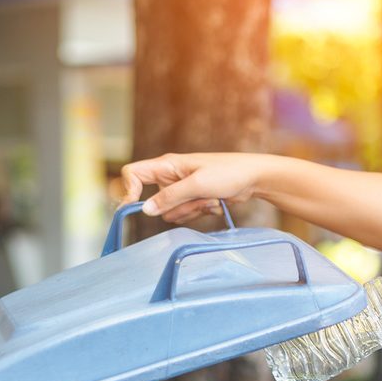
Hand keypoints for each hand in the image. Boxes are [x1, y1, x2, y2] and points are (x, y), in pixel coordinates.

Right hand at [120, 152, 266, 222]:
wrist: (253, 178)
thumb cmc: (228, 173)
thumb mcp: (197, 185)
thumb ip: (169, 197)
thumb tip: (145, 210)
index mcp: (167, 165)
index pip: (133, 174)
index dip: (129, 190)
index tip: (134, 208)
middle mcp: (170, 176)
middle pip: (154, 201)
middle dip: (175, 206)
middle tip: (198, 197)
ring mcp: (181, 189)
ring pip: (170, 212)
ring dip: (190, 210)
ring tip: (210, 198)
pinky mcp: (192, 199)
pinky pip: (184, 215)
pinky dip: (198, 212)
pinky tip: (214, 202)